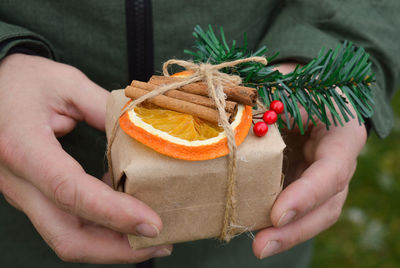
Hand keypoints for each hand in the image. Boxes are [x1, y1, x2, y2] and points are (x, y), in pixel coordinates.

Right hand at [0, 54, 171, 262]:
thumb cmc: (23, 81)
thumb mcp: (67, 84)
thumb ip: (107, 109)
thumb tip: (143, 134)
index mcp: (23, 148)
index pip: (70, 191)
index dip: (114, 213)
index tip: (153, 223)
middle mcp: (18, 182)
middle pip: (67, 236)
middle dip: (117, 249)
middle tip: (161, 242)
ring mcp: (23, 194)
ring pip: (67, 237)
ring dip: (112, 244)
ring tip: (150, 237)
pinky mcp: (33, 197)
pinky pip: (66, 223)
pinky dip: (100, 227)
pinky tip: (126, 214)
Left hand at [252, 63, 366, 258]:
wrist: (303, 85)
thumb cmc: (298, 82)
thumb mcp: (289, 86)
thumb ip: (271, 107)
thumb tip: (238, 128)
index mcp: (341, 136)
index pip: (331, 171)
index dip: (306, 195)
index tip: (277, 214)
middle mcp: (336, 162)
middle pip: (327, 204)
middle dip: (295, 229)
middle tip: (261, 246)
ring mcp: (319, 175)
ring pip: (313, 213)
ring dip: (285, 233)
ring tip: (258, 245)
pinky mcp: (301, 181)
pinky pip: (293, 205)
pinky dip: (276, 220)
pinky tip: (254, 227)